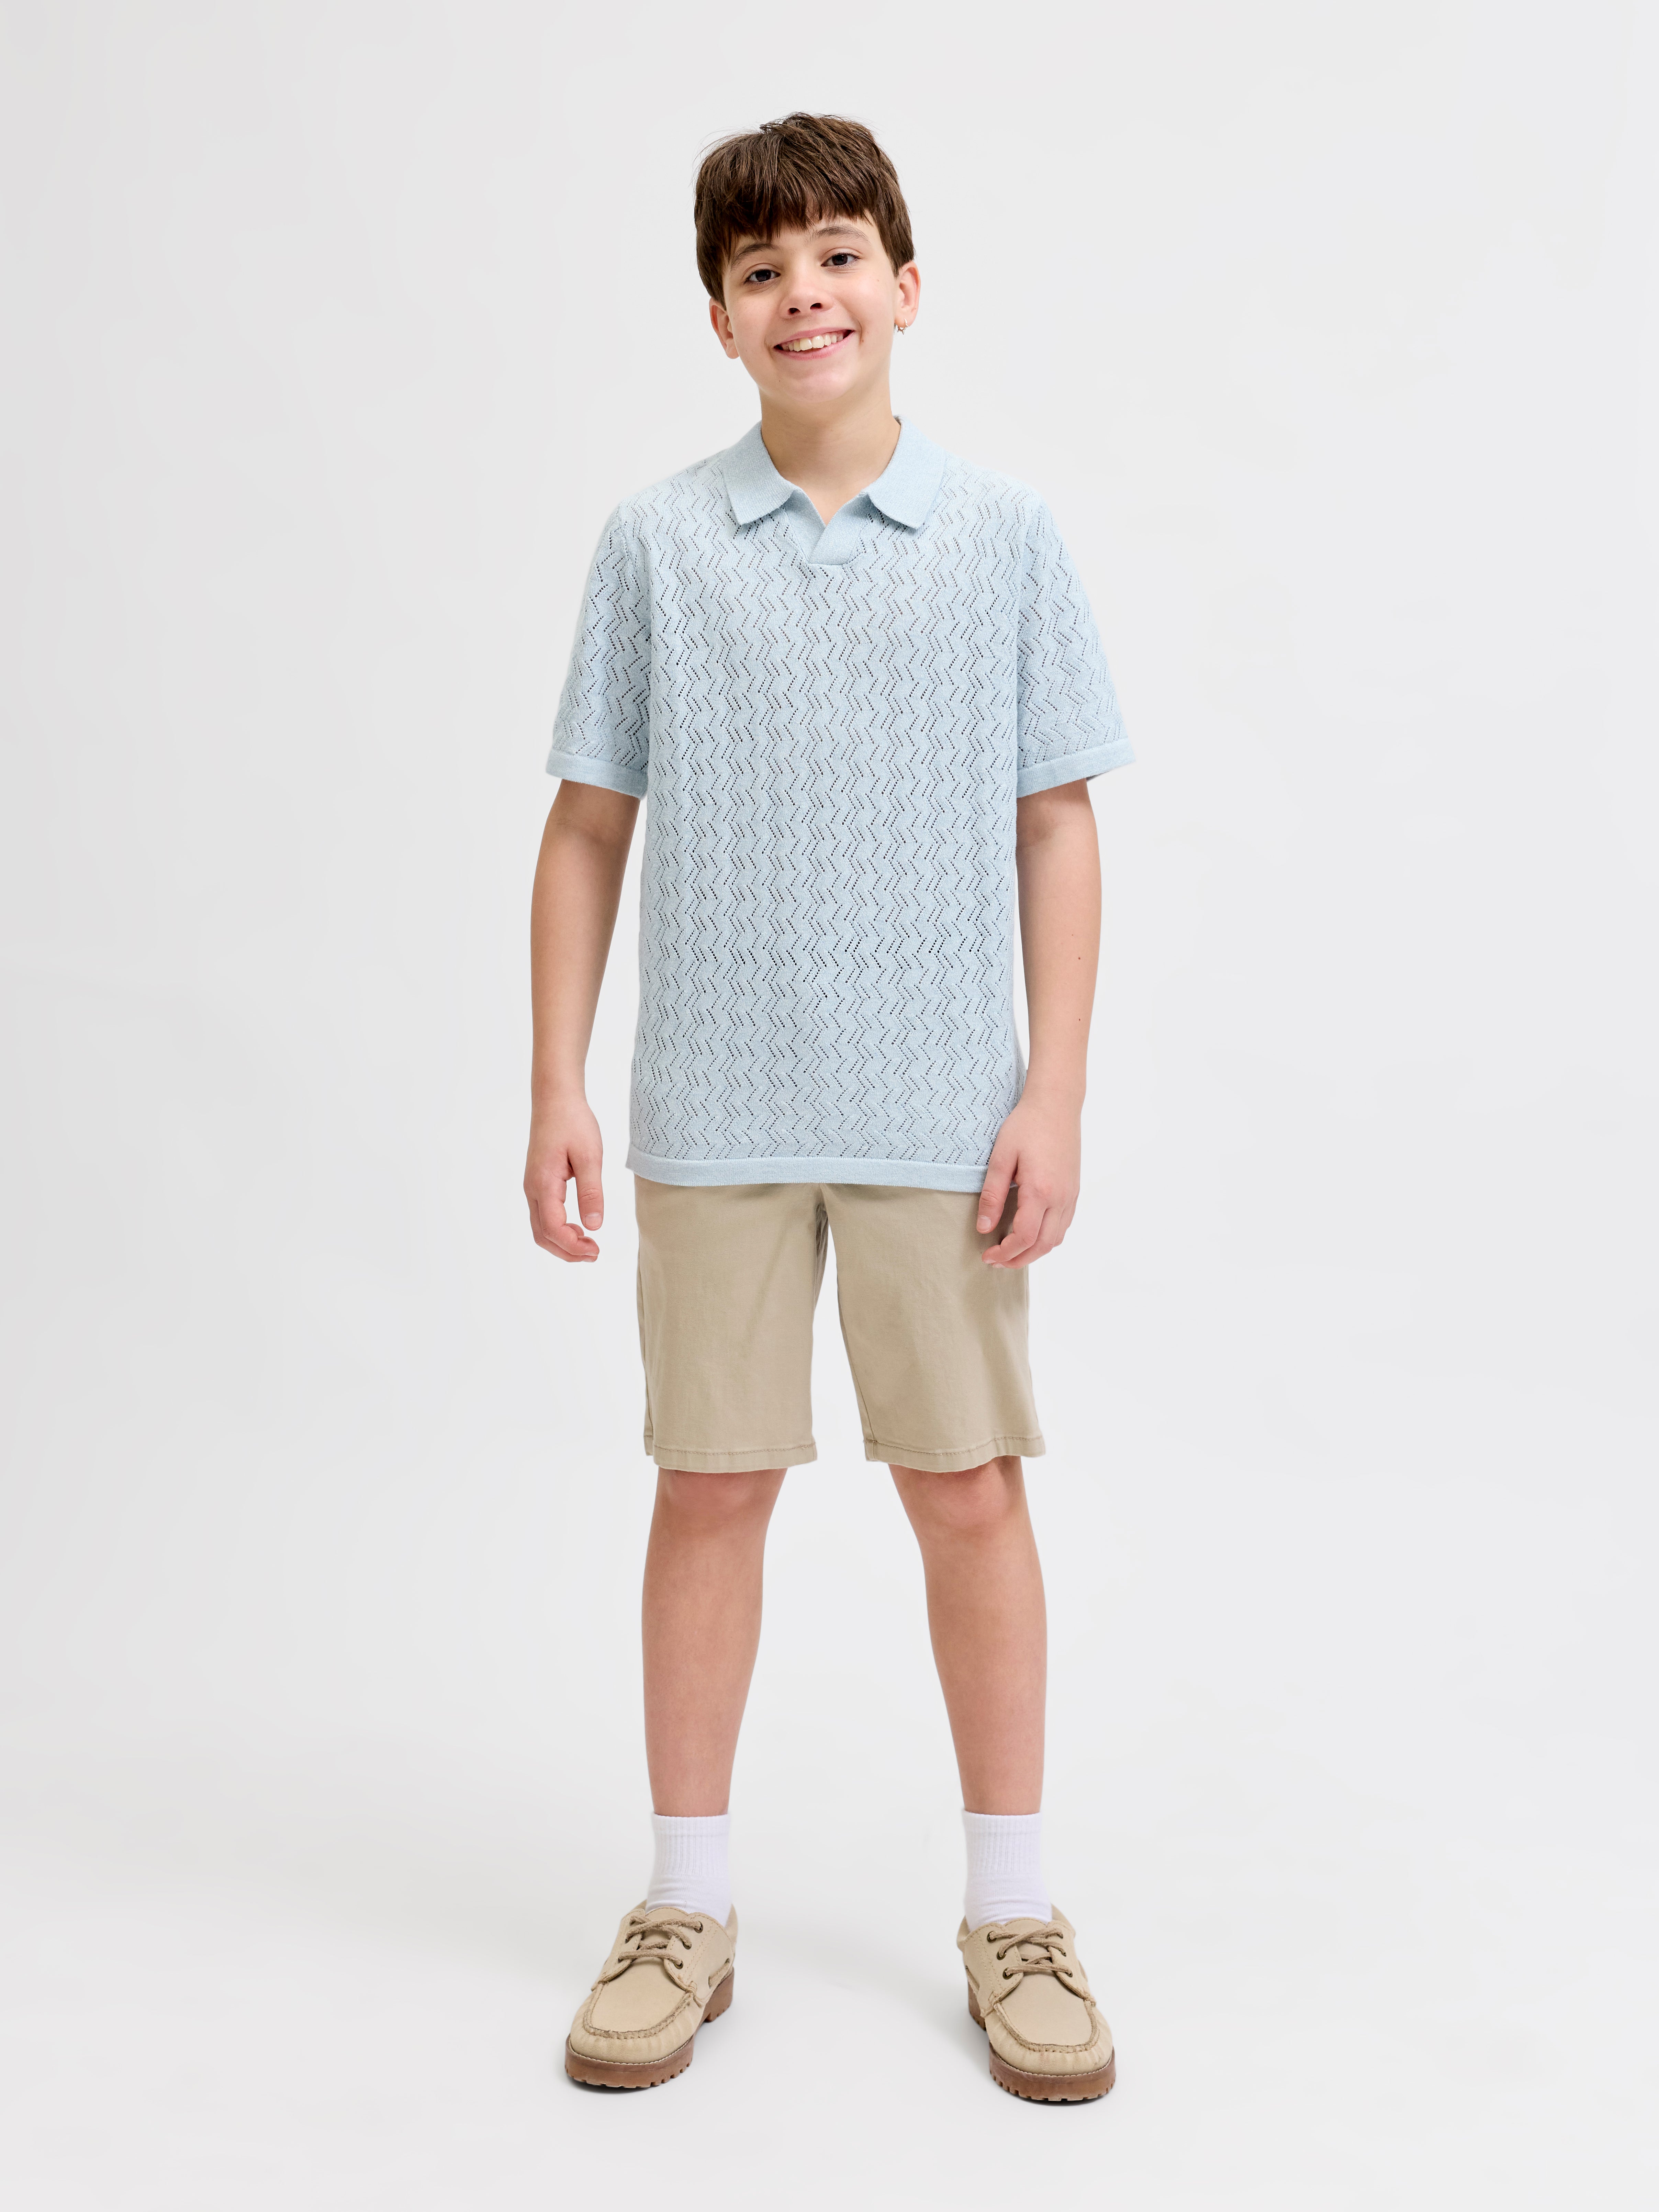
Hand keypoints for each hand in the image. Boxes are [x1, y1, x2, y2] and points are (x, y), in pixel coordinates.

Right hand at [524, 1096, 605, 1261]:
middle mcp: (532, 1189)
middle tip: (595, 1254)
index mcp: (543, 1183)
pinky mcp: (538, 1182)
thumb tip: (594, 1225)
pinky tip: (579, 1228)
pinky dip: (559, 1230)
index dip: (573, 1246)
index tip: (596, 1250)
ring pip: (541, 1228)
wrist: (555, 1099)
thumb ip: (591, 1192)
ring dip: (563, 1242)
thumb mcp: (590, 1155)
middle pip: (542, 1235)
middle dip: (567, 1251)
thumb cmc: (573, 1122)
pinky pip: (543, 1216)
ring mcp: (532, 1186)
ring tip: (589, 1245)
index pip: (553, 1228)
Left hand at [976, 1089, 1080, 1267]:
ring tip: (1012, 1252)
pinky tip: (1031, 1234)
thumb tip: (984, 1228)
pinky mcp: (1074, 1190)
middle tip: (996, 1262)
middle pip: (1043, 1245)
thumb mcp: (1001, 1157)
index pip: (1024, 1237)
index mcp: (1041, 1191)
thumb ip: (992, 1195)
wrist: (1056, 1104)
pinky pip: (1064, 1225)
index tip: (987, 1255)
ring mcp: (1071, 1195)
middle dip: (1019, 1260)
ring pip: (1057, 1239)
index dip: (1005, 1252)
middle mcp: (1061, 1198)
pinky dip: (1048, 1238)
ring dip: (1035, 1252)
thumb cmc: (1026, 1125)